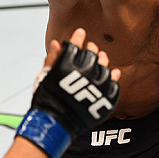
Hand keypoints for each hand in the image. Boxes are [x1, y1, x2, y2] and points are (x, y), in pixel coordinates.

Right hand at [16, 28, 120, 157]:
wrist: (55, 125)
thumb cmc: (46, 99)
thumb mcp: (44, 77)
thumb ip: (52, 59)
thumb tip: (57, 43)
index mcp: (66, 67)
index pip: (74, 46)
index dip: (77, 38)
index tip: (80, 32)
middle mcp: (84, 74)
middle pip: (91, 54)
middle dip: (90, 48)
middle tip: (90, 47)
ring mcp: (97, 87)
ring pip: (105, 67)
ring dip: (102, 61)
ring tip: (101, 58)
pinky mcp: (106, 99)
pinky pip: (114, 85)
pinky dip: (113, 78)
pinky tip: (111, 73)